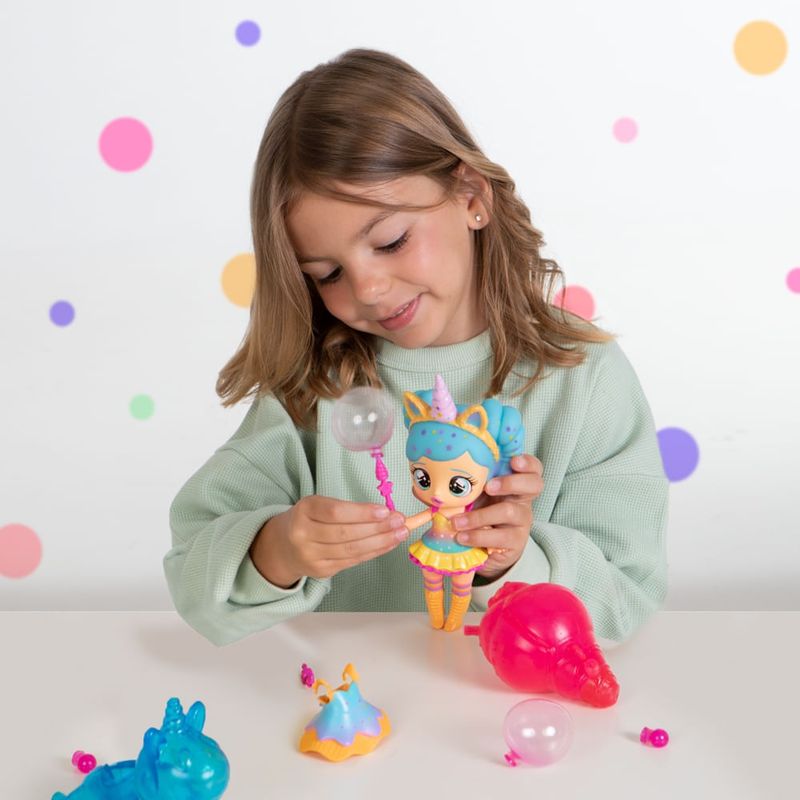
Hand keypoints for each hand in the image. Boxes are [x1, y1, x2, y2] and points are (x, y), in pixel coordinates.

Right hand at [250, 496, 408, 585]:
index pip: (335, 512)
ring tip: (399, 534)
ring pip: (350, 550)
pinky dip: (373, 553)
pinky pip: (351, 561)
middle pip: (345, 533)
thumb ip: (348, 509)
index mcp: (304, 510)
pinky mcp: (320, 571)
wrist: (284, 546)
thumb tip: (387, 514)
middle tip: (400, 522)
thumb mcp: (319, 505)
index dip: (361, 513)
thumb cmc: (310, 519)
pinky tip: (388, 545)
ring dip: (380, 542)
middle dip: (377, 528)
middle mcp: (303, 534)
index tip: (385, 510)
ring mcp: (310, 556)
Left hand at [451, 454, 543, 581]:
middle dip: (511, 482)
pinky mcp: (515, 542)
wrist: (484, 550)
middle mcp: (522, 500)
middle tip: (489, 487)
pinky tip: (462, 537)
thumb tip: (420, 484)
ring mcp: (521, 521)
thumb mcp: (471, 499)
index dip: (527, 463)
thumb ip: (457, 488)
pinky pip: (500, 537)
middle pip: (534, 484)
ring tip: (458, 522)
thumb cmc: (478, 517)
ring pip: (510, 511)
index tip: (513, 461)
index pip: (532, 468)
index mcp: (512, 483)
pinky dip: (478, 536)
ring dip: (480, 516)